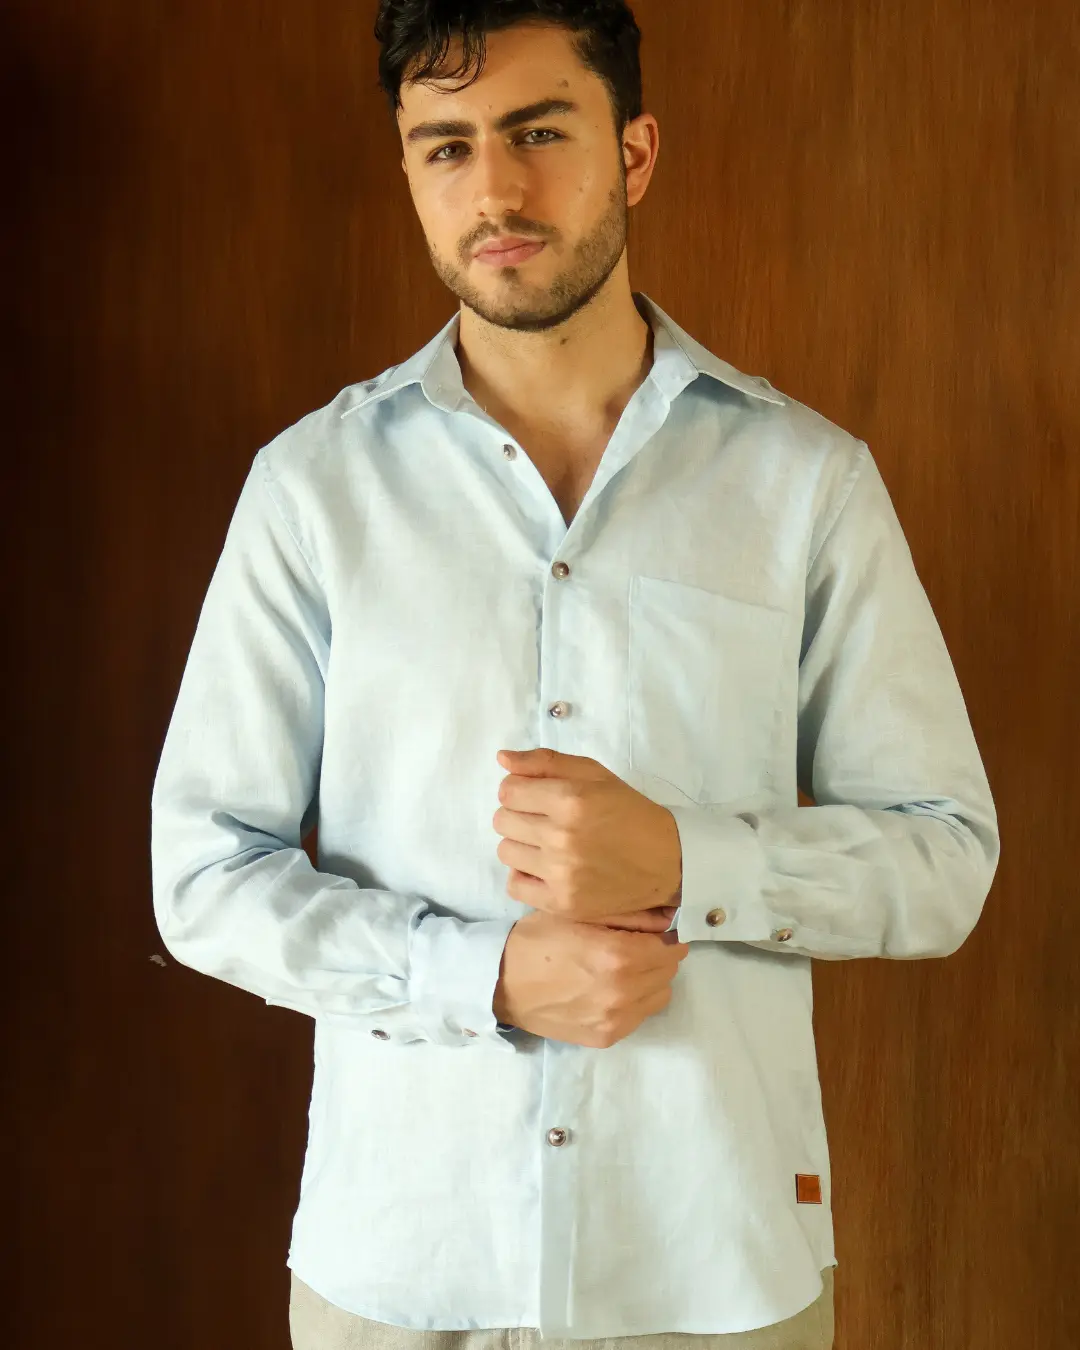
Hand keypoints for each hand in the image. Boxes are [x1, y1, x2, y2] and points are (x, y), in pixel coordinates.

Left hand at [492, 747, 681, 923]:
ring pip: (505, 851)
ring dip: (521, 844)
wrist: (667, 861)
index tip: (536, 797)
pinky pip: (514, 885)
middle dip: (519, 815)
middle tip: (545, 820)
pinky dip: (524, 875)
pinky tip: (545, 868)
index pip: (508, 791)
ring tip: (547, 844)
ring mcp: (561, 874)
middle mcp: (562, 837)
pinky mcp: (562, 902)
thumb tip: (502, 758)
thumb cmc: (628, 812)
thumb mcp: (594, 774)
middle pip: (502, 820)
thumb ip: (545, 762)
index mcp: (570, 799)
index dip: (518, 790)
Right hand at [493, 908, 690, 1048]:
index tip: (657, 930)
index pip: (671, 946)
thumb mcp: (579, 913)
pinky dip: (636, 1001)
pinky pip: (640, 1016)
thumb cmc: (539, 940)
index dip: (667, 935)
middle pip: (669, 970)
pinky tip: (613, 989)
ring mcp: (615, 1019)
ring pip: (660, 995)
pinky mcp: (606, 1037)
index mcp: (618, 955)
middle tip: (641, 945)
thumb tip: (666, 918)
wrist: (501, 984)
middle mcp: (623, 991)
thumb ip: (627, 915)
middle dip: (661, 955)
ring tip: (628, 969)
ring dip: (652, 979)